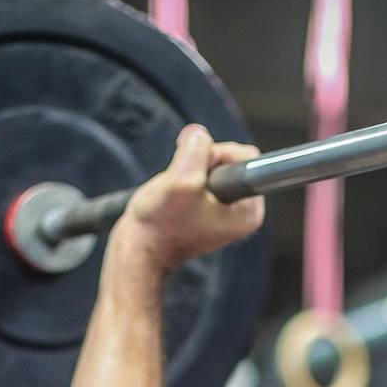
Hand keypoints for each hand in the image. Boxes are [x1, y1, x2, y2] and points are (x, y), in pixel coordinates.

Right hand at [119, 125, 265, 270]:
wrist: (138, 251)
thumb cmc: (159, 225)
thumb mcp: (181, 180)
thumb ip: (196, 150)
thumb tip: (199, 134)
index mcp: (248, 211)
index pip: (244, 156)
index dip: (215, 153)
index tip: (195, 171)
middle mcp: (241, 212)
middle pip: (228, 159)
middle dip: (200, 161)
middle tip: (180, 182)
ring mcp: (224, 211)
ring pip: (210, 165)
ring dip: (188, 169)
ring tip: (174, 191)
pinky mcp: (207, 209)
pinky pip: (199, 176)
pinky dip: (183, 177)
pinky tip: (172, 194)